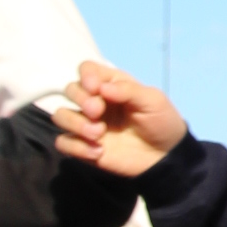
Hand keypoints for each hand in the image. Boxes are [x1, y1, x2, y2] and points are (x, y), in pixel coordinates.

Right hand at [54, 60, 189, 180]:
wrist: (166, 157)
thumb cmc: (161, 121)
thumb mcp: (153, 101)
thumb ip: (128, 90)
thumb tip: (101, 88)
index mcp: (111, 85)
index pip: (87, 69)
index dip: (86, 75)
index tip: (95, 88)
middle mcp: (95, 101)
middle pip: (70, 89)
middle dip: (80, 99)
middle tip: (98, 112)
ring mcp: (87, 125)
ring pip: (60, 116)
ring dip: (75, 123)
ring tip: (98, 134)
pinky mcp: (84, 147)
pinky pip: (63, 143)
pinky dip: (76, 147)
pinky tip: (98, 152)